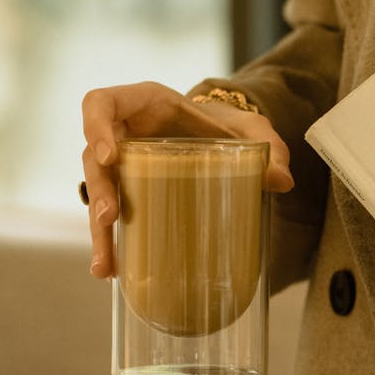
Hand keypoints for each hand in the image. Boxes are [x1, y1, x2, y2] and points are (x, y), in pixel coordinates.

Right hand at [81, 81, 293, 277]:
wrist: (223, 138)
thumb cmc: (228, 125)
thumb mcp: (252, 130)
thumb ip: (270, 148)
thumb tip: (282, 181)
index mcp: (144, 104)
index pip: (100, 103)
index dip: (95, 126)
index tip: (110, 156)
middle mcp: (123, 131)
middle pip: (92, 155)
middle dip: (100, 188)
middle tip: (111, 217)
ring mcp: (120, 162)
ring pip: (95, 191)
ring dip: (97, 228)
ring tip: (106, 264)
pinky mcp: (126, 189)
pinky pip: (107, 213)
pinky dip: (108, 241)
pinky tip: (111, 270)